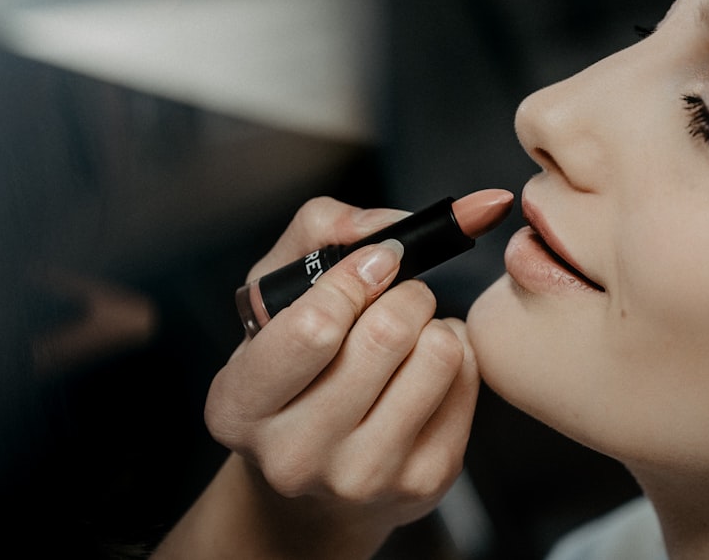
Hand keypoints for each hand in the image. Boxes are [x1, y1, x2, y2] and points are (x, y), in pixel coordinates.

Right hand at [157, 197, 478, 558]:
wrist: (317, 473)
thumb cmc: (295, 366)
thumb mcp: (277, 293)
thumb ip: (318, 232)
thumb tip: (386, 227)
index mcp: (239, 406)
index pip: (313, 328)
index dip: (355, 277)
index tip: (377, 259)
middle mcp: (294, 455)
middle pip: (387, 336)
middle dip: (405, 292)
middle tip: (398, 292)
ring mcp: (363, 477)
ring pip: (438, 355)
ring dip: (433, 322)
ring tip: (410, 332)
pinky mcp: (425, 481)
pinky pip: (469, 380)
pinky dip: (457, 352)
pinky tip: (426, 365)